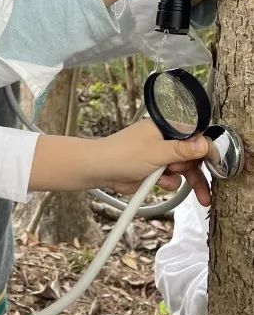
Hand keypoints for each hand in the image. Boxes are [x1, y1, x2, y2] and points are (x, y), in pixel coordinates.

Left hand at [96, 117, 210, 204]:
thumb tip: (203, 144)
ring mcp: (159, 155)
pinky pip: (172, 178)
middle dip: (195, 170)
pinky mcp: (155, 170)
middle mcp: (163, 140)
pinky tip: (159, 183)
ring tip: (173, 182)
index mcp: (164, 128)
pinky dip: (169, 183)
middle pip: (191, 155)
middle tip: (204, 186)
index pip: (193, 136)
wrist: (100, 170)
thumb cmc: (121, 154)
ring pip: (183, 169)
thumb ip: (182, 150)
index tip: (214, 163)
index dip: (204, 150)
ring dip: (181, 178)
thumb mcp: (156, 152)